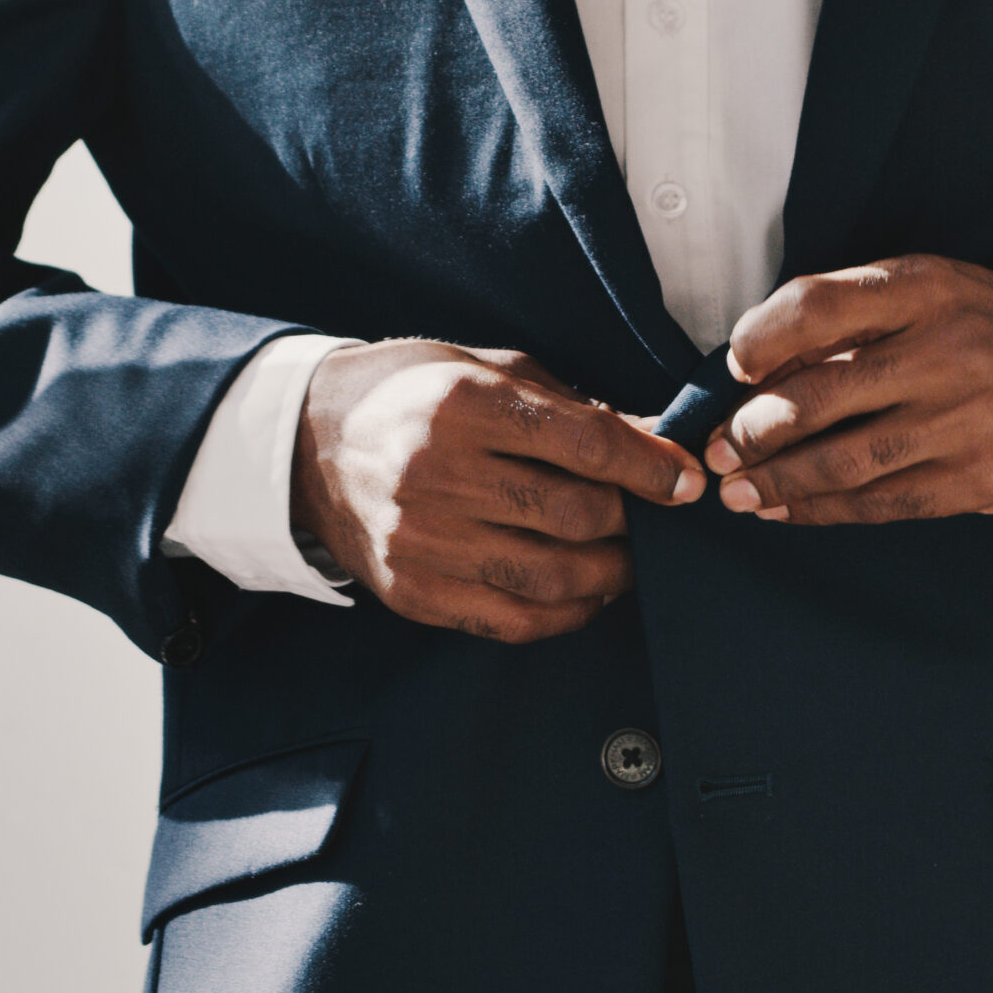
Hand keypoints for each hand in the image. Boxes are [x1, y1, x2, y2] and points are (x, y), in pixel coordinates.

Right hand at [292, 340, 704, 642]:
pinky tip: (586, 591)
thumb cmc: (410, 395)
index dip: (650, 467)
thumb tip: (660, 442)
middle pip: (575, 515)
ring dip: (612, 573)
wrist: (306, 446)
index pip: (584, 444)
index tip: (686, 482)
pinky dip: (568, 613)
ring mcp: (421, 542)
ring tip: (627, 556)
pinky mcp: (413, 592)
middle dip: (634, 521)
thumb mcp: (488, 371)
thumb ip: (574, 410)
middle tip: (655, 517)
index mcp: (461, 404)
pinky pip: (514, 621)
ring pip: (553, 577)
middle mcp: (436, 474)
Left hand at [703, 254, 992, 525]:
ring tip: (737, 490)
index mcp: (927, 289)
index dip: (762, 339)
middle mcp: (946, 351)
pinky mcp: (979, 481)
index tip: (736, 365)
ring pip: (844, 462)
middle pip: (820, 395)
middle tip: (717, 448)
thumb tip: (765, 366)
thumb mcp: (940, 289)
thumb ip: (860, 316)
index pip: (819, 305)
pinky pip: (882, 504)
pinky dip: (823, 511)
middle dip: (753, 430)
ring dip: (776, 482)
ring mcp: (965, 421)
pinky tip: (787, 509)